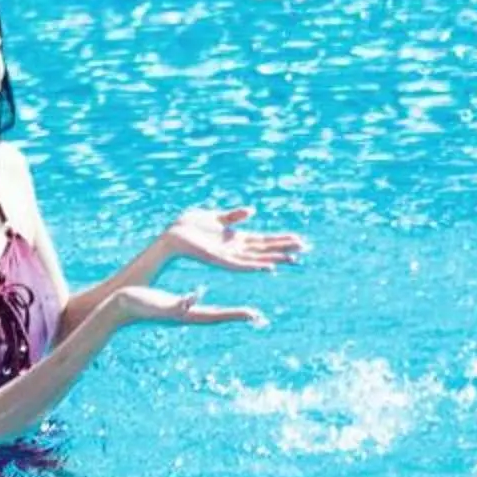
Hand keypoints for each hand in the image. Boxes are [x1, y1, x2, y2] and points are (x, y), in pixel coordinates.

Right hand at [119, 282, 263, 328]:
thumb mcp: (162, 302)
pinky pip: (199, 307)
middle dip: (238, 316)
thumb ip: (178, 302)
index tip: (256, 315)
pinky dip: (211, 305)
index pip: (219, 316)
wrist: (121, 308)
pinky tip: (213, 299)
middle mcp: (189, 315)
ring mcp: (183, 313)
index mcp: (188, 315)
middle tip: (257, 316)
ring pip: (211, 313)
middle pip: (219, 317)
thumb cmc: (140, 305)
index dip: (237, 315)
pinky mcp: (176, 308)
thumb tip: (193, 298)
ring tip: (242, 312)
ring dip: (228, 313)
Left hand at [163, 204, 306, 273]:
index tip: (298, 239)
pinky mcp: (219, 260)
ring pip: (257, 259)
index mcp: (234, 239)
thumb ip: (234, 216)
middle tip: (305, 249)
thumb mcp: (216, 218)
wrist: (171, 235)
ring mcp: (228, 255)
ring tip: (292, 259)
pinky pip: (240, 264)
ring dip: (274, 259)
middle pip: (265, 250)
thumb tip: (252, 211)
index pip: (263, 241)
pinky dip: (255, 266)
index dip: (280, 240)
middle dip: (284, 249)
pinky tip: (268, 266)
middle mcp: (234, 249)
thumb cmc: (189, 226)